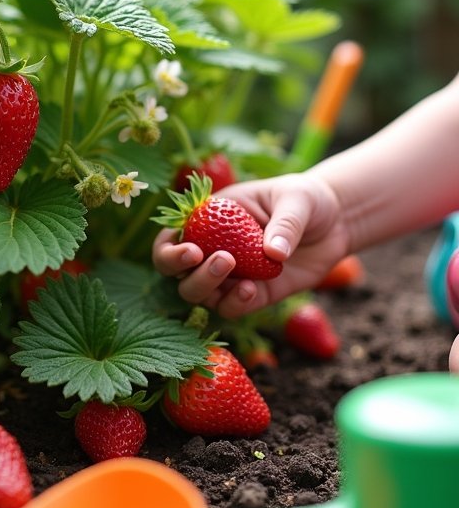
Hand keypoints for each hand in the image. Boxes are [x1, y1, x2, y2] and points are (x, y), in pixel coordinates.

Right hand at [152, 172, 349, 318]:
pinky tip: (253, 290)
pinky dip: (235, 303)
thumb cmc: (307, 200)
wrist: (336, 223)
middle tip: (213, 260)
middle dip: (181, 270)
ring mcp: (232, 274)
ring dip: (207, 287)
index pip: (172, 235)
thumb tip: (273, 253)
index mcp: (211, 217)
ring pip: (198, 293)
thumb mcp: (297, 199)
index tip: (192, 251)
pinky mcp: (254, 295)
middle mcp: (213, 247)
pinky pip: (230, 308)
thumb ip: (285, 223)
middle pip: (174, 269)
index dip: (170, 247)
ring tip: (236, 270)